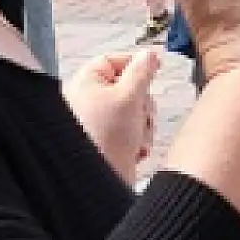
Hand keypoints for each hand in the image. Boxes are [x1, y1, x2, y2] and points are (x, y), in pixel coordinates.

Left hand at [62, 50, 160, 184]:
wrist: (98, 184)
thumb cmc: (102, 140)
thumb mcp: (129, 96)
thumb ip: (142, 70)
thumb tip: (149, 55)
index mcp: (85, 84)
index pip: (114, 60)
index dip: (136, 63)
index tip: (154, 66)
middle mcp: (89, 102)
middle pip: (130, 86)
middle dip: (143, 102)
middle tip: (140, 111)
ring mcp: (98, 124)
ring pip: (135, 110)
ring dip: (143, 123)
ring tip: (136, 136)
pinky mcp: (108, 142)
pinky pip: (132, 130)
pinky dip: (138, 138)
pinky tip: (134, 149)